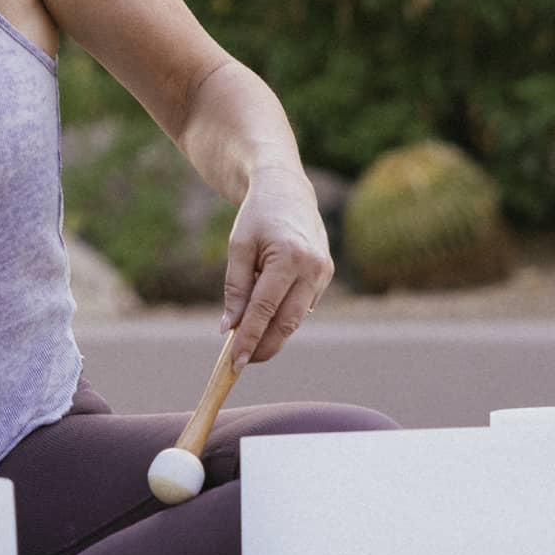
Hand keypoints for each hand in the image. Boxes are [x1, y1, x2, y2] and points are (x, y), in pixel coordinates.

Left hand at [221, 167, 333, 371]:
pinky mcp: (326, 275)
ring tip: (248, 345)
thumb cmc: (257, 217)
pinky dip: (283, 316)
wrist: (287, 191)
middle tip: (241, 363)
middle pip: (287, 321)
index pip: (265, 309)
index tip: (235, 362)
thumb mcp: (238, 247)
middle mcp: (313, 268)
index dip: (249, 338)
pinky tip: (265, 320)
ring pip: (296, 317)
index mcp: (289, 257)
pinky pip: (302, 305)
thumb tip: (228, 328)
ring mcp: (324, 273)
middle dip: (264, 345)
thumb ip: (235, 288)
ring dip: (273, 334)